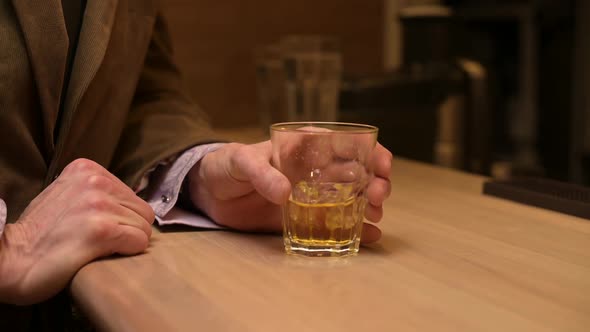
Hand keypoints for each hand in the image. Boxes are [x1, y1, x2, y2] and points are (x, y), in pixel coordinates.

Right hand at [0, 159, 153, 304]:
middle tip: (99, 240)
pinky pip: (139, 242)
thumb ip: (97, 193)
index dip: (121, 217)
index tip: (95, 226)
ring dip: (126, 243)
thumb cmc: (40, 233)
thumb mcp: (68, 195)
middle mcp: (95, 181)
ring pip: (143, 229)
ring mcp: (99, 204)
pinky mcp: (102, 230)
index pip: (132, 196)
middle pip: (143, 212)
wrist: (11, 258)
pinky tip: (101, 253)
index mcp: (87, 169)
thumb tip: (130, 204)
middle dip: (128, 230)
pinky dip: (127, 253)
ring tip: (96, 246)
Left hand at [188, 141, 391, 241]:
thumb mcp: (240, 161)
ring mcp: (311, 197)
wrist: (209, 192)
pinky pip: (333, 224)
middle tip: (377, 197)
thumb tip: (285, 193)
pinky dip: (354, 230)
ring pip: (351, 199)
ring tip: (375, 216)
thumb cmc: (226, 165)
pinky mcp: (303, 219)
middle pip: (357, 174)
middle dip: (375, 183)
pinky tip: (370, 236)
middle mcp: (315, 171)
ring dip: (368, 206)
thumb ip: (260, 173)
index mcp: (305, 148)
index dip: (371, 152)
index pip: (346, 145)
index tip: (383, 166)